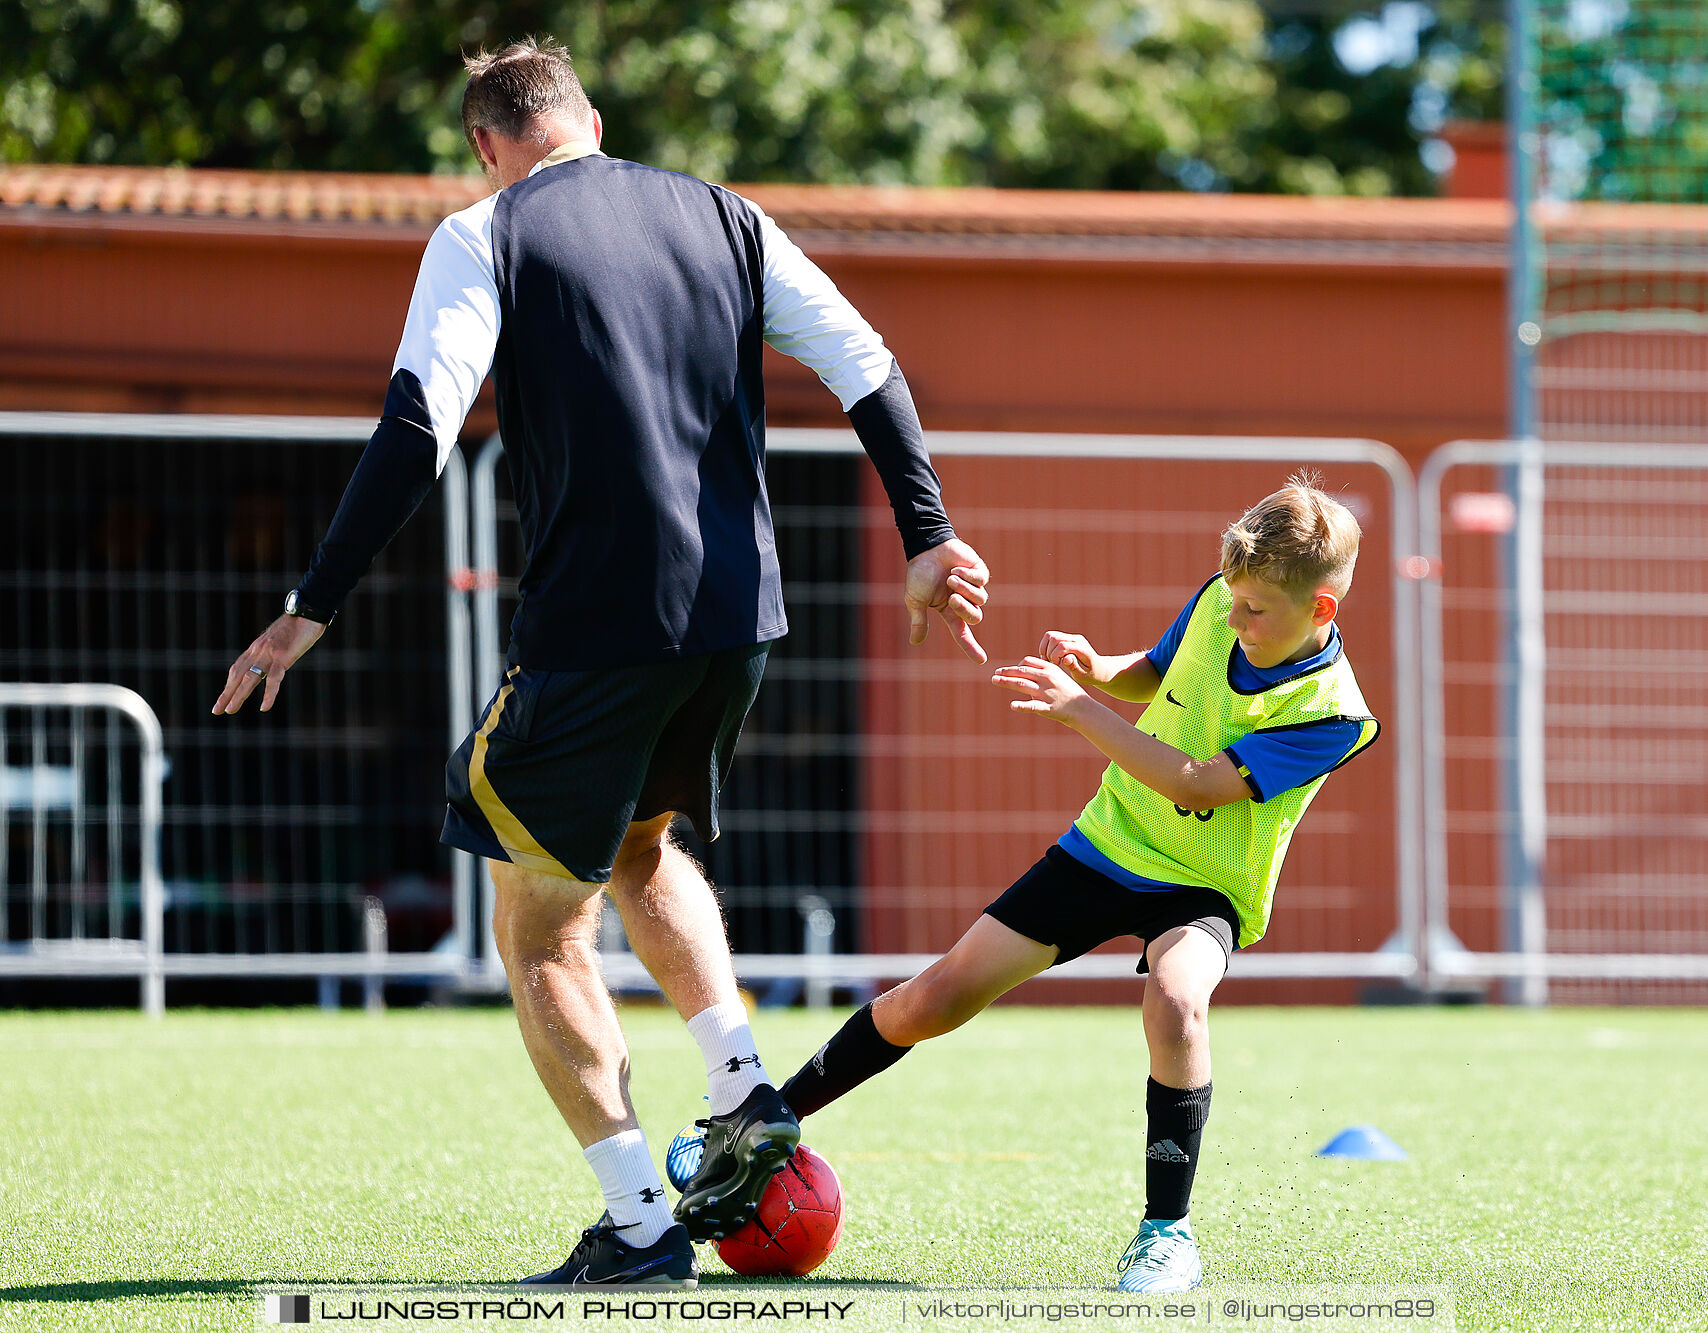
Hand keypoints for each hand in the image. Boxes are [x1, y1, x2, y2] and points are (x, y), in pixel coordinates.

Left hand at [212, 614, 325, 714]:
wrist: (308, 611)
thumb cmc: (299, 624)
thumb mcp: (280, 640)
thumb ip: (273, 651)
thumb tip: (273, 660)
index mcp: (257, 648)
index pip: (237, 669)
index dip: (229, 685)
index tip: (223, 699)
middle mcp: (258, 651)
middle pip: (237, 675)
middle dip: (226, 694)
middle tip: (217, 711)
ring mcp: (269, 654)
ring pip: (249, 678)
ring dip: (238, 695)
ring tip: (230, 710)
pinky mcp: (282, 657)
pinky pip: (274, 679)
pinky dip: (269, 694)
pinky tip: (264, 707)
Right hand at [905, 537, 989, 663]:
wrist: (925, 548)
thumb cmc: (919, 573)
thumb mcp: (915, 601)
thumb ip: (918, 621)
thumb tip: (915, 643)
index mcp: (950, 611)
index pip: (962, 634)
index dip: (971, 648)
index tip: (981, 661)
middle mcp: (964, 601)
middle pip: (975, 617)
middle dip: (964, 609)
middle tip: (952, 599)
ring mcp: (973, 587)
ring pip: (980, 599)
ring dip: (964, 589)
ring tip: (951, 578)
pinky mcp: (979, 572)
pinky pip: (981, 580)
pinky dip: (967, 575)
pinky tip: (956, 568)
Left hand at [991, 656, 1094, 724]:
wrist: (1082, 708)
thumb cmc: (1067, 690)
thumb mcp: (1056, 675)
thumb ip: (1040, 671)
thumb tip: (1021, 668)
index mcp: (1049, 669)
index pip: (1027, 662)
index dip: (1015, 666)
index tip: (1006, 671)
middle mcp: (1047, 679)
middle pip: (1021, 672)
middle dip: (1006, 672)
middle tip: (994, 674)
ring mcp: (1047, 693)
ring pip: (1022, 685)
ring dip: (1006, 682)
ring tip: (994, 680)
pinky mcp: (1048, 708)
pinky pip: (1033, 706)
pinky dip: (1022, 706)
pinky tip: (1012, 705)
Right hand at [1036, 630, 1101, 683]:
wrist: (1099, 668)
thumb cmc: (1091, 675)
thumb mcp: (1084, 676)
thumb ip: (1074, 667)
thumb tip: (1065, 658)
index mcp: (1082, 649)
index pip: (1063, 646)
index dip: (1054, 656)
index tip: (1056, 666)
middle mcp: (1077, 639)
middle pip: (1055, 638)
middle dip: (1049, 653)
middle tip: (1053, 665)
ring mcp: (1071, 637)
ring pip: (1050, 635)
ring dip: (1045, 649)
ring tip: (1050, 661)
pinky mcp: (1066, 637)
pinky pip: (1050, 636)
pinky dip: (1045, 646)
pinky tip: (1049, 657)